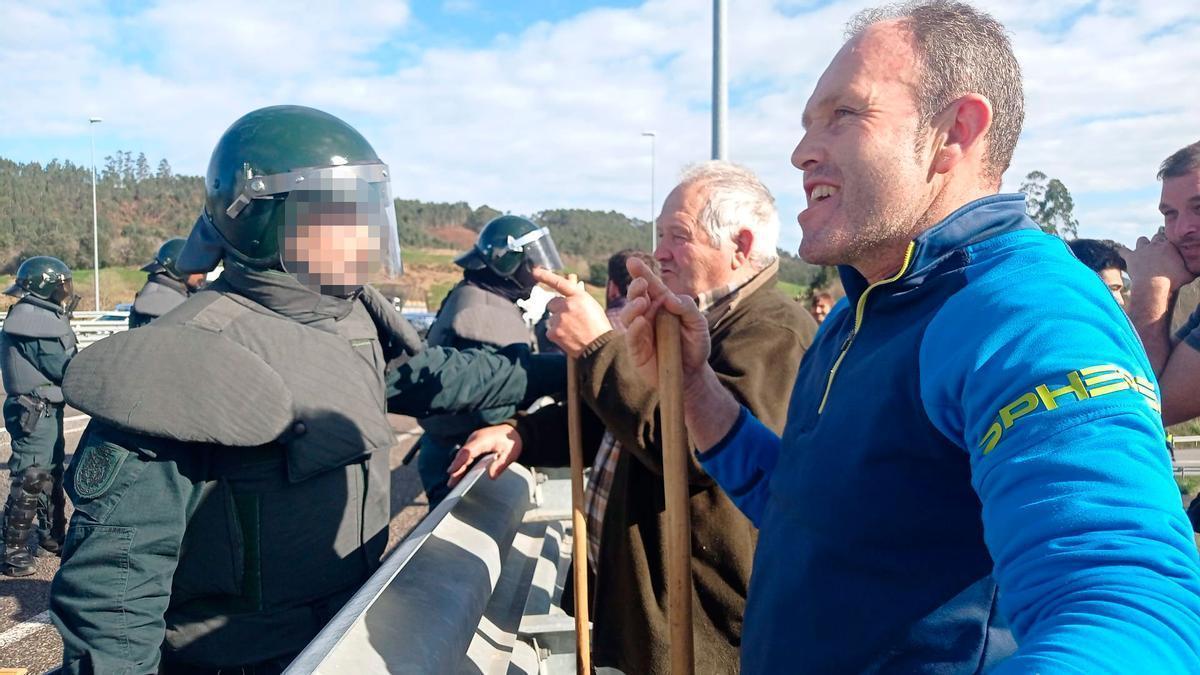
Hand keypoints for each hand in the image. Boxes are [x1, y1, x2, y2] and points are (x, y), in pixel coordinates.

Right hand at [447, 424, 523, 486]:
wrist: (514, 431)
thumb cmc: (512, 442)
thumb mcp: (510, 454)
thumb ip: (500, 465)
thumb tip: (490, 477)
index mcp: (483, 440)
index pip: (468, 451)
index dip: (459, 462)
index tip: (452, 471)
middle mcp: (475, 439)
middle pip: (462, 454)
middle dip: (456, 469)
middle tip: (451, 483)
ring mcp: (473, 441)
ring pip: (462, 455)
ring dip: (457, 468)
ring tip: (452, 483)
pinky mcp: (473, 444)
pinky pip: (465, 455)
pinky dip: (462, 464)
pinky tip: (459, 475)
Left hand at [533, 267, 612, 357]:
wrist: (600, 348)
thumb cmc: (598, 326)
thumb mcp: (591, 306)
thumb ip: (578, 294)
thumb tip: (571, 278)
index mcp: (579, 296)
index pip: (560, 283)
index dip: (546, 276)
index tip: (535, 271)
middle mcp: (568, 305)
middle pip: (552, 303)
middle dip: (557, 309)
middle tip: (570, 319)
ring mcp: (559, 319)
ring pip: (552, 318)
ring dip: (558, 323)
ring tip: (573, 330)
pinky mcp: (553, 332)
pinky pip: (550, 330)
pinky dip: (557, 334)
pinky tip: (568, 337)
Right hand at [619, 256, 711, 389]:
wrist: (693, 374)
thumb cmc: (695, 346)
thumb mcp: (698, 324)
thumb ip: (687, 308)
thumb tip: (669, 298)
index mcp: (662, 305)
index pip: (650, 286)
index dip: (641, 273)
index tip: (632, 261)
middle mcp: (648, 316)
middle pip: (635, 297)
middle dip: (636, 288)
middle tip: (642, 284)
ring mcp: (641, 333)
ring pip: (629, 315)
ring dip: (633, 306)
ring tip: (643, 302)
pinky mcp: (637, 350)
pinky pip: (631, 337)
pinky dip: (634, 328)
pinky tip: (641, 322)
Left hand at [1119, 228, 1195, 291]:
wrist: (1154, 286)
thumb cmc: (1173, 281)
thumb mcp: (1189, 274)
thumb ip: (1194, 269)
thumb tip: (1199, 269)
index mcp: (1170, 246)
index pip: (1169, 239)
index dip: (1168, 244)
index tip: (1168, 250)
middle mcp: (1156, 244)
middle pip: (1156, 237)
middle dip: (1157, 242)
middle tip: (1157, 250)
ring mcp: (1142, 250)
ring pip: (1141, 240)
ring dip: (1142, 244)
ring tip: (1143, 251)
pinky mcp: (1131, 257)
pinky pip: (1124, 250)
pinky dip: (1123, 252)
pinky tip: (1123, 253)